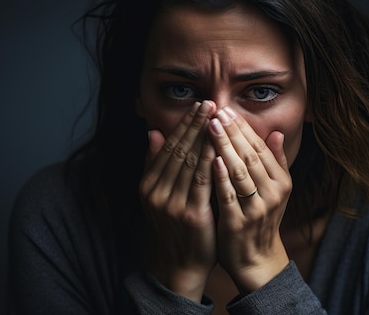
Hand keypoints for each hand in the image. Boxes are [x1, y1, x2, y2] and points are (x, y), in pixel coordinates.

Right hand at [139, 101, 217, 301]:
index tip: (197, 105)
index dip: (183, 124)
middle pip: (179, 150)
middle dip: (195, 125)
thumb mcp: (157, 195)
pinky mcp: (192, 215)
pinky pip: (203, 182)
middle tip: (209, 102)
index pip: (168, 147)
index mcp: (148, 185)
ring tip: (217, 117)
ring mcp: (173, 204)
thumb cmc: (173, 227)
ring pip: (191, 162)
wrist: (178, 265)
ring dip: (204, 137)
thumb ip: (154, 165)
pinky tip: (220, 146)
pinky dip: (211, 162)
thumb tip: (153, 133)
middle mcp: (157, 192)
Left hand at [207, 106, 290, 293]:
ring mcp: (256, 209)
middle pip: (250, 155)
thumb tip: (276, 132)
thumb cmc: (259, 219)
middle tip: (216, 110)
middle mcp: (272, 193)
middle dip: (233, 131)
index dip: (244, 127)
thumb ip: (274, 162)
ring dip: (225, 147)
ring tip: (211, 126)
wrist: (256, 260)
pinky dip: (221, 177)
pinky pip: (229, 196)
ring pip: (240, 171)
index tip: (227, 109)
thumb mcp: (274, 191)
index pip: (261, 147)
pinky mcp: (238, 223)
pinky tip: (211, 160)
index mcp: (280, 182)